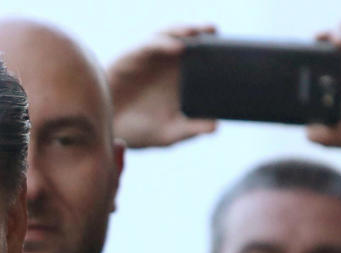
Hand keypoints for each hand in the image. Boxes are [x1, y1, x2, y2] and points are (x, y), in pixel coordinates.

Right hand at [107, 25, 217, 147]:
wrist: (106, 131)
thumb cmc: (137, 132)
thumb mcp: (167, 133)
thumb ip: (190, 129)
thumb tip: (215, 126)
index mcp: (179, 80)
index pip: (201, 59)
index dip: (216, 51)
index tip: (234, 51)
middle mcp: (165, 65)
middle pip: (188, 42)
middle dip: (202, 33)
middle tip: (215, 31)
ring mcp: (149, 60)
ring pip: (170, 37)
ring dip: (184, 31)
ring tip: (198, 32)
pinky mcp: (131, 58)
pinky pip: (149, 45)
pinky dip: (164, 43)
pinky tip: (178, 47)